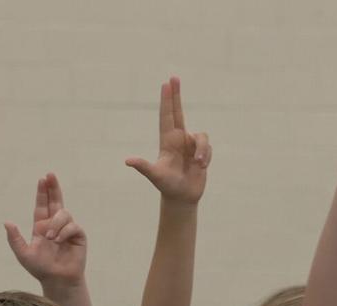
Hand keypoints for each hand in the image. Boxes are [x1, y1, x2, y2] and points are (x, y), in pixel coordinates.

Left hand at [5, 173, 85, 286]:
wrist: (58, 280)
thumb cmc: (41, 269)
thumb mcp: (23, 254)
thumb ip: (15, 239)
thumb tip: (7, 222)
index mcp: (41, 227)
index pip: (42, 205)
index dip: (43, 193)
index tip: (43, 179)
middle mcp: (55, 225)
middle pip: (56, 201)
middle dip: (53, 188)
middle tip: (50, 175)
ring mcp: (68, 229)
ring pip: (63, 214)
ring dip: (56, 224)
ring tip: (50, 238)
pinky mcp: (78, 236)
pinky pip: (72, 225)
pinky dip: (64, 232)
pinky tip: (59, 241)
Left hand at [125, 77, 210, 204]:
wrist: (182, 197)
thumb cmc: (167, 186)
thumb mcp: (155, 176)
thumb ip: (144, 167)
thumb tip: (128, 161)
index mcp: (167, 141)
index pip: (167, 116)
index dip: (167, 100)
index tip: (167, 83)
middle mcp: (179, 139)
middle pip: (178, 111)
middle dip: (176, 95)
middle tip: (174, 77)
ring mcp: (191, 145)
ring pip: (201, 137)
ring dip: (202, 150)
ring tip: (198, 164)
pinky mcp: (202, 152)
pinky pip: (208, 148)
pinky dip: (207, 157)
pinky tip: (201, 168)